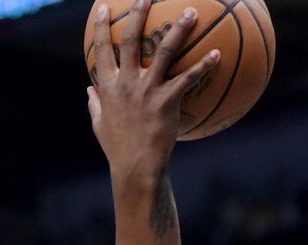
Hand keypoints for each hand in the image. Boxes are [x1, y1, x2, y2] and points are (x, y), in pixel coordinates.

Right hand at [87, 0, 219, 176]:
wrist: (136, 166)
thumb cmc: (119, 148)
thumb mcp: (99, 124)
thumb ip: (95, 103)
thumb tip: (88, 89)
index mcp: (108, 85)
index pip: (101, 48)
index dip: (100, 25)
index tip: (102, 7)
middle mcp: (127, 82)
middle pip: (130, 38)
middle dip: (138, 13)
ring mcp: (148, 90)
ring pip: (164, 51)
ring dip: (179, 29)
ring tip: (191, 12)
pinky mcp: (168, 101)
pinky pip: (189, 78)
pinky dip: (204, 65)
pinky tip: (218, 54)